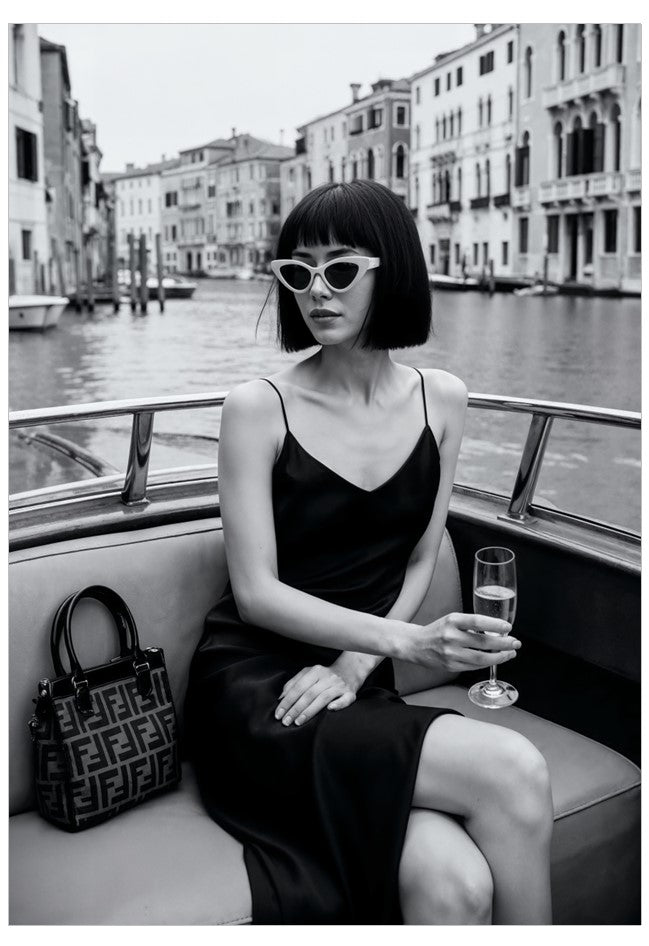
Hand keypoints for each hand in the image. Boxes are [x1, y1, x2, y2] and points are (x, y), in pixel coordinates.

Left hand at [275, 663, 357, 726]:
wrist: (349, 671)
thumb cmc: (324, 676)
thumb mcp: (308, 674)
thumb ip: (294, 683)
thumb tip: (281, 698)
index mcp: (316, 671)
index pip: (298, 687)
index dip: (287, 701)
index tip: (279, 714)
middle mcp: (328, 677)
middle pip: (309, 694)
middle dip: (295, 709)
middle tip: (286, 721)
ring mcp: (339, 685)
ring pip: (323, 698)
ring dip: (309, 711)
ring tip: (298, 722)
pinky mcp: (350, 693)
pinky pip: (345, 699)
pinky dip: (338, 704)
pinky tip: (330, 709)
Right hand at [404, 612, 520, 672]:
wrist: (416, 645)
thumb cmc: (437, 631)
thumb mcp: (452, 620)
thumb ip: (471, 625)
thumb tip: (497, 631)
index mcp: (452, 621)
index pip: (478, 621)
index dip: (495, 624)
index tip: (508, 627)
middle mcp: (451, 636)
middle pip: (483, 641)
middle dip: (503, 643)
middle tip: (515, 643)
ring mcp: (451, 653)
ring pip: (481, 658)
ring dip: (499, 656)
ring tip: (509, 654)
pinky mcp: (451, 666)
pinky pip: (474, 666)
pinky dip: (487, 663)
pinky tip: (494, 659)